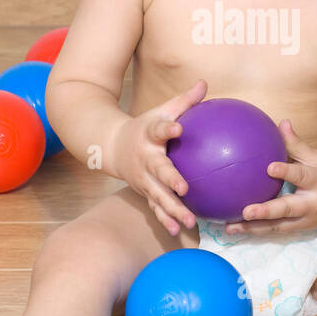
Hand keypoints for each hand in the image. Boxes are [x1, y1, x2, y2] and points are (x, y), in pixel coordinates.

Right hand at [111, 78, 206, 236]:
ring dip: (172, 209)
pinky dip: (165, 219)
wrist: (111, 147)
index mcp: (148, 137)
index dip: (167, 128)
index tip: (178, 128)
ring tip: (188, 220)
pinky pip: (155, 208)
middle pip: (158, 171)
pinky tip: (178, 232)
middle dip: (170, 180)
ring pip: (157, 196)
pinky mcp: (144, 191)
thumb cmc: (145, 128)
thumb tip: (205, 83)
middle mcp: (144, 160)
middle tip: (184, 189)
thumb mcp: (161, 112)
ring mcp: (142, 179)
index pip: (158, 129)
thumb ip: (184, 101)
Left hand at [226, 119, 316, 235]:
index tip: (269, 168)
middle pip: (288, 210)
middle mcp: (312, 204)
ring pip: (277, 226)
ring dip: (253, 228)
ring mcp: (305, 221)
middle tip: (246, 212)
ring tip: (230, 227)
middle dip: (267, 212)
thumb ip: (296, 143)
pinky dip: (254, 231)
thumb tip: (281, 122)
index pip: (301, 176)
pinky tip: (233, 228)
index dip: (287, 172)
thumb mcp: (315, 156)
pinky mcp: (297, 230)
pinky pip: (273, 231)